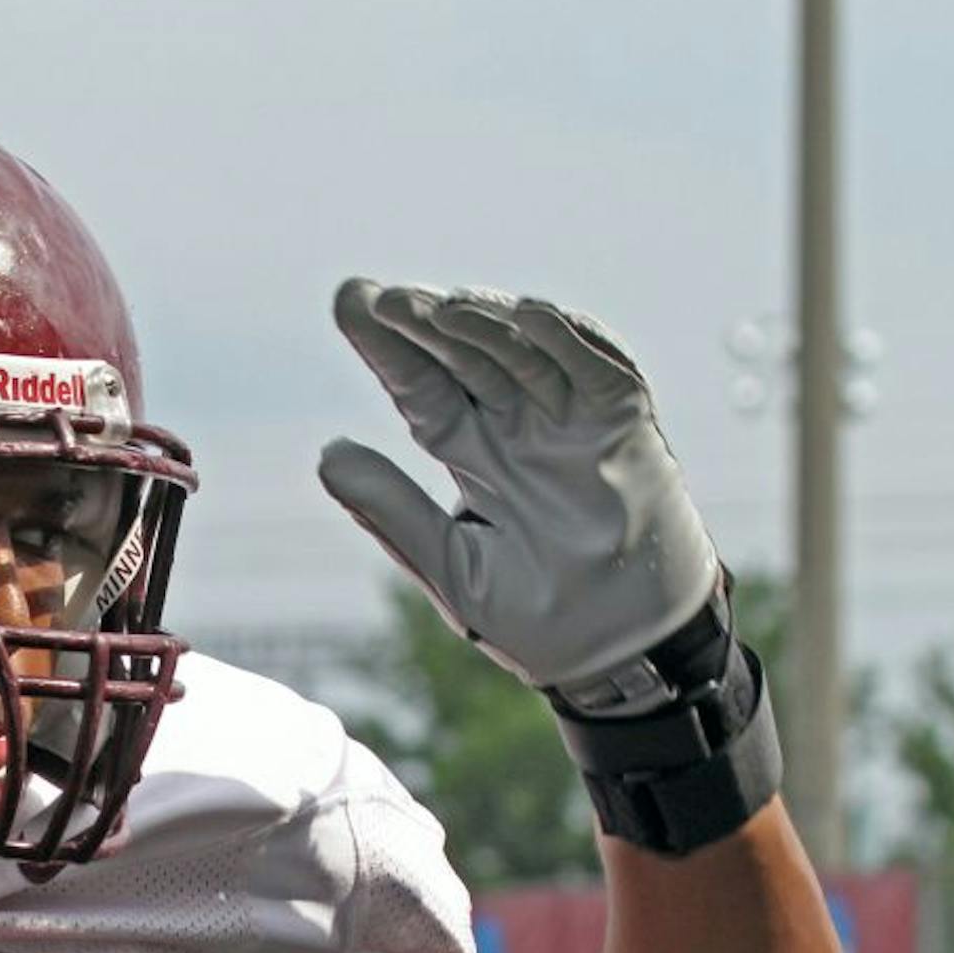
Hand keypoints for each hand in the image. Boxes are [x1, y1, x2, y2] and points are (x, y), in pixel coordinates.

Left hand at [318, 279, 718, 700]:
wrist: (627, 654)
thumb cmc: (541, 619)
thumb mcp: (451, 568)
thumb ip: (392, 510)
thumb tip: (327, 453)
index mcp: (476, 456)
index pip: (423, 386)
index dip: (386, 345)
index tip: (348, 302)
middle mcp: (520, 426)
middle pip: (465, 356)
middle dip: (424, 322)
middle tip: (380, 298)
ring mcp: (572, 421)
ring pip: (523, 351)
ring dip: (484, 324)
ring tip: (439, 307)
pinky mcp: (625, 424)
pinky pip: (598, 367)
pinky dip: (566, 339)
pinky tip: (525, 313)